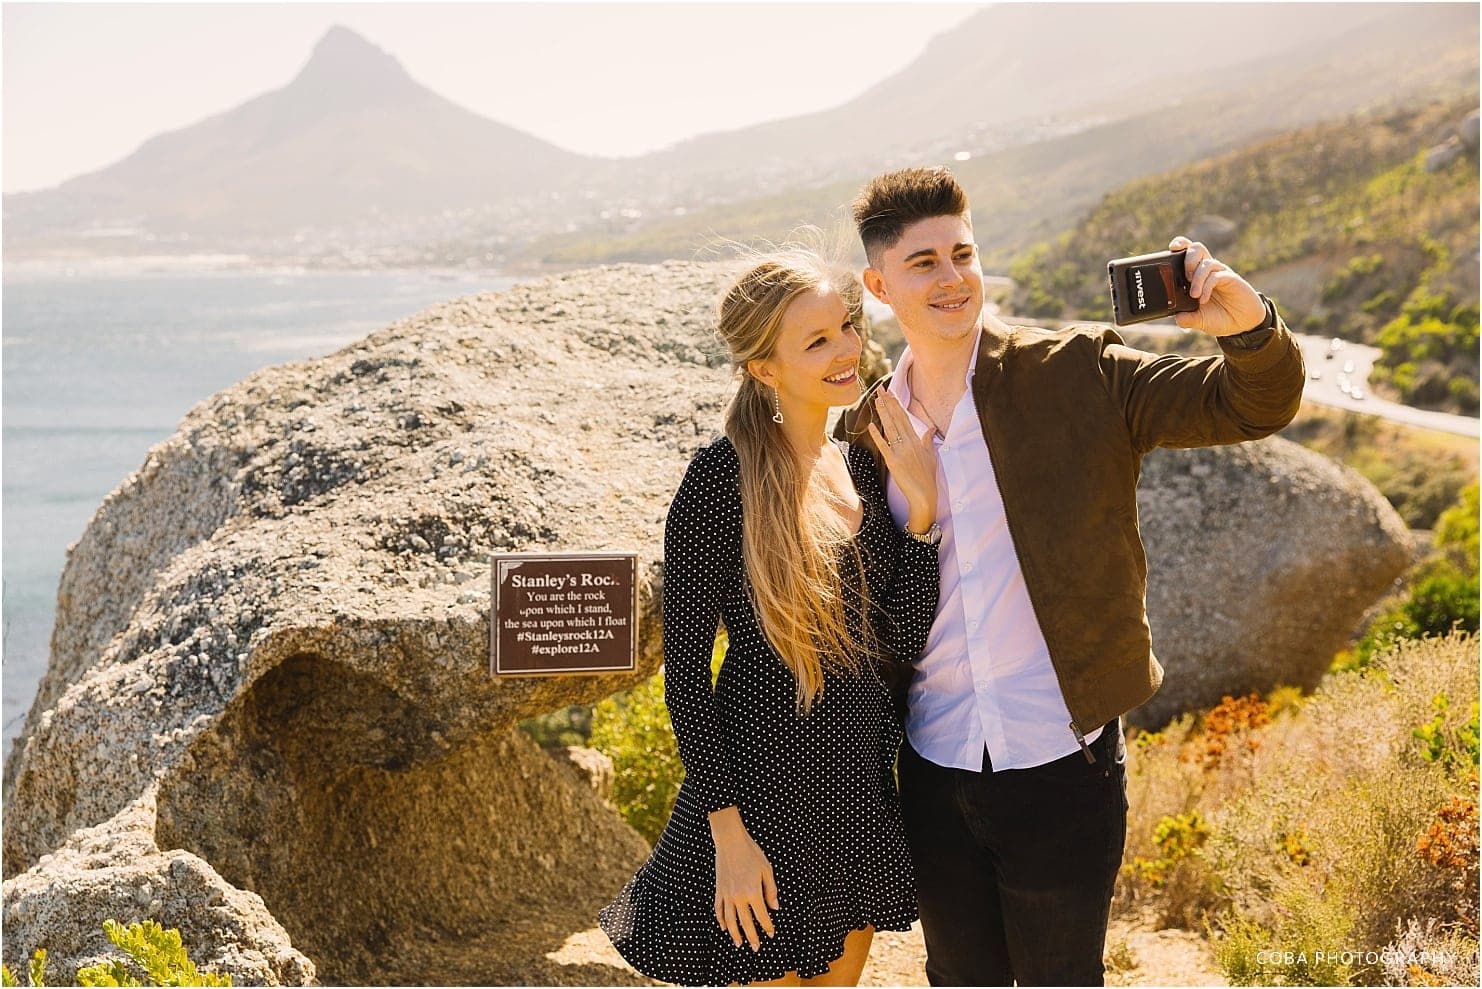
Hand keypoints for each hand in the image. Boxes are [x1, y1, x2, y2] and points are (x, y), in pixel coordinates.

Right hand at [709, 807, 777, 950]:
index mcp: (753, 892)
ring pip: (730, 920)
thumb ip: (771, 890)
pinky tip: (724, 927)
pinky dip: (721, 920)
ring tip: (739, 943)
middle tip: (756, 948)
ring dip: (735, 933)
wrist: (730, 841)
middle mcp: (738, 896)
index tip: (771, 933)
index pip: (762, 916)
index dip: (767, 926)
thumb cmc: (751, 853)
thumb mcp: (766, 870)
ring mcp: (726, 894)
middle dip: (752, 937)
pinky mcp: (718, 890)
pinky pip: (719, 909)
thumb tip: (775, 907)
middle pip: (745, 922)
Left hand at [866, 390, 937, 533]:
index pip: (905, 418)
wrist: (924, 495)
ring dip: (883, 413)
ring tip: (876, 400)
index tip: (890, 393)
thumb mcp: (931, 456)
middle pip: (897, 419)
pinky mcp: (893, 462)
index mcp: (917, 441)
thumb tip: (931, 428)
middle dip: (888, 403)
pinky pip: (884, 446)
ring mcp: (900, 452)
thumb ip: (928, 440)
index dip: (897, 405)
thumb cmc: (928, 477)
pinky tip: (872, 425)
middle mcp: (909, 443)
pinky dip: (878, 435)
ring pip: (890, 428)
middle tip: (880, 389)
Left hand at [1168, 236, 1266, 336]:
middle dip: (1188, 258)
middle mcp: (1208, 271)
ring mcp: (1220, 274)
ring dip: (1197, 278)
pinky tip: (1203, 299)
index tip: (1172, 249)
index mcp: (1197, 275)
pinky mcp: (1232, 279)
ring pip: (1206, 263)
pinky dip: (1207, 286)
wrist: (1242, 323)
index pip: (1187, 252)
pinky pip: (1217, 276)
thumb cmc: (1219, 317)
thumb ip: (1188, 319)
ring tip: (1193, 295)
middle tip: (1185, 277)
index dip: (1180, 245)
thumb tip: (1177, 318)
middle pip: (1197, 249)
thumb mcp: (1200, 320)